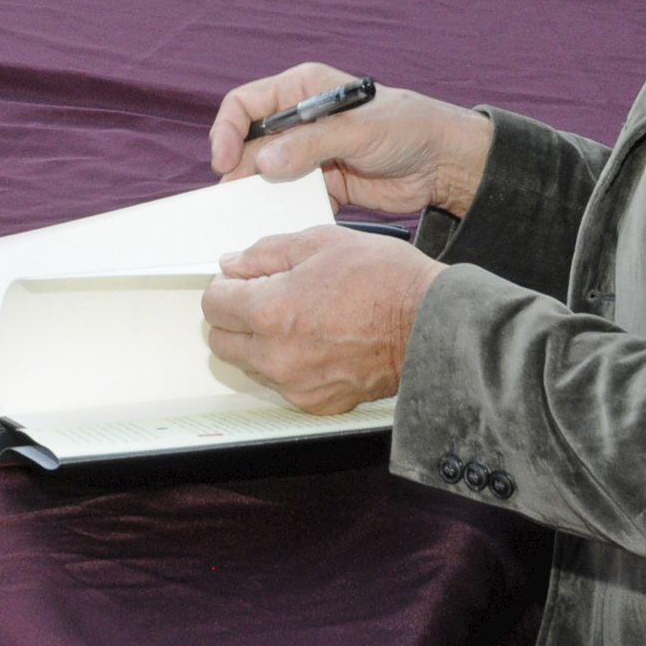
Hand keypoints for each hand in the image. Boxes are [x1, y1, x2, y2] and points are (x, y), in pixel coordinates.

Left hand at [201, 226, 439, 415]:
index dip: (227, 285)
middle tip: (264, 297)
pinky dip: (287, 365)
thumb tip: (233, 265)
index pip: (213, 304)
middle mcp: (276, 355)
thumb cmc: (386, 280)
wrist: (432, 324)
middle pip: (221, 340)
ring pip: (249, 365)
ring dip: (258, 343)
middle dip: (234, 316)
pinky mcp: (317, 403)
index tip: (243, 280)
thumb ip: (265, 253)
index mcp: (270, 311)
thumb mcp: (320, 242)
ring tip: (297, 319)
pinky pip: (281, 384)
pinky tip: (314, 343)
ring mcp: (296, 384)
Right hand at [208, 62, 494, 214]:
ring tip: (253, 213)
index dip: (227, 130)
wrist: (445, 163)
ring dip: (260, 193)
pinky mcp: (324, 183)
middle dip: (240, 169)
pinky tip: (285, 222)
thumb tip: (263, 163)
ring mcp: (310, 154)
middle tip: (236, 196)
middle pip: (250, 143)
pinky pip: (292, 197)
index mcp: (301, 91)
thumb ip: (310, 145)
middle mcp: (299, 121)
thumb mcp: (358, 130)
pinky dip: (286, 210)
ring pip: (267, 174)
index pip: (246, 105)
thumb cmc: (407, 127)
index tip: (223, 161)